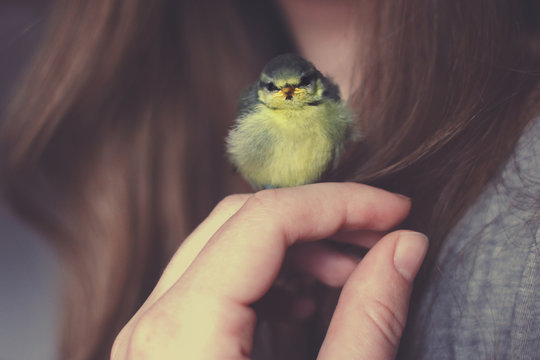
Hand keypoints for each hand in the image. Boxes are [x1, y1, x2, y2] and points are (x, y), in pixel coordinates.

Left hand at [111, 183, 427, 358]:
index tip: (395, 211)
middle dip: (318, 221)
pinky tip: (304, 306)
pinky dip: (267, 280)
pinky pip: (212, 285)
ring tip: (347, 278)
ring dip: (294, 249)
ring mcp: (148, 337)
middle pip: (239, 221)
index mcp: (182, 332)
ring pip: (224, 248)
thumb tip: (404, 246)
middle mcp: (150, 325)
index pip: (265, 218)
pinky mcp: (161, 351)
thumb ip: (369, 320)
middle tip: (378, 242)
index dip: (340, 203)